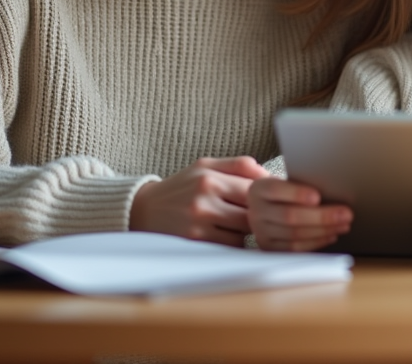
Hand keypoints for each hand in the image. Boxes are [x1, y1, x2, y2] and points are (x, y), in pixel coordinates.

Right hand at [129, 156, 268, 245]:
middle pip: (252, 213)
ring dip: (244, 232)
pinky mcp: (195, 244)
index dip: (265, 197)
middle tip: (250, 214)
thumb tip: (269, 175)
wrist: (142, 211)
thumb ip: (239, 165)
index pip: (255, 189)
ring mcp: (198, 224)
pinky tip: (221, 235)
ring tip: (232, 224)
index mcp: (209, 177)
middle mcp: (203, 200)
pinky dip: (231, 243)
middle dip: (256, 216)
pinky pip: (229, 247)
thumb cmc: (181, 187)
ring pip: (243, 233)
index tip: (265, 200)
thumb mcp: (204, 166)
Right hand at [249, 177, 351, 251]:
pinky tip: (331, 235)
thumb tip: (330, 189)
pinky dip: (316, 242)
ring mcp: (262, 233)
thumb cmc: (284, 192)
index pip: (276, 190)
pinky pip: (296, 248)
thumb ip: (300, 184)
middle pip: (289, 216)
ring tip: (344, 224)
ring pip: (294, 234)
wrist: (267, 208)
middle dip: (321, 216)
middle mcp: (256, 212)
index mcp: (259, 190)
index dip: (297, 194)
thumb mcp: (285, 182)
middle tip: (346, 213)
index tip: (318, 196)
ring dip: (324, 230)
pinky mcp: (271, 248)